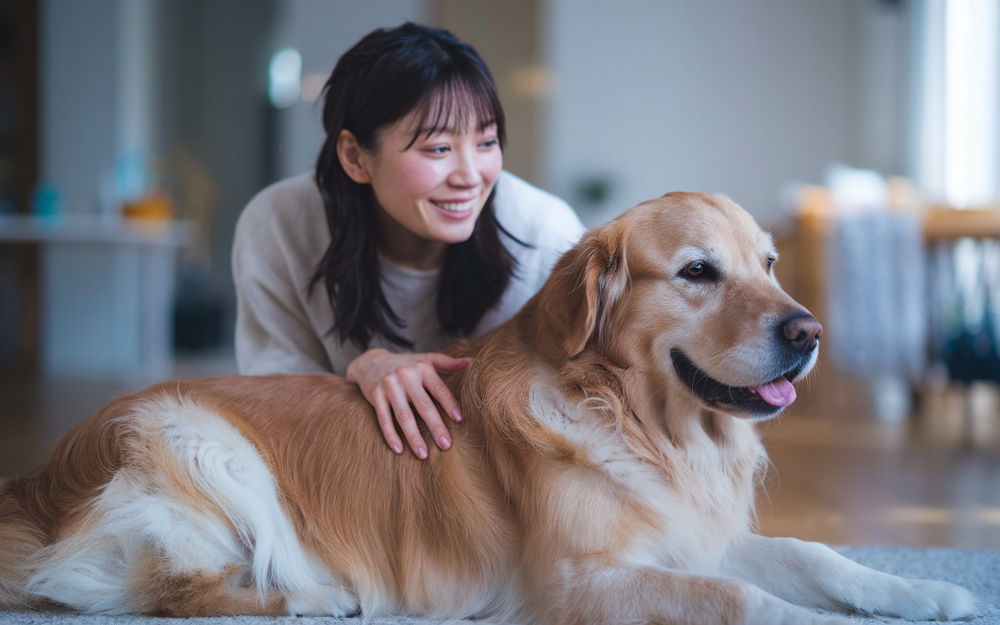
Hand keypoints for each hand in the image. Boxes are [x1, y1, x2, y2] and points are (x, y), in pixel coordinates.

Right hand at [346, 348, 469, 458]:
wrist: (371, 361)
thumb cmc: (406, 364)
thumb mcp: (426, 359)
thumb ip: (448, 363)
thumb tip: (472, 362)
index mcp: (422, 367)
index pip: (439, 389)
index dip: (449, 404)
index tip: (459, 420)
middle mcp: (405, 375)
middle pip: (423, 405)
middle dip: (435, 426)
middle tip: (446, 445)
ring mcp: (389, 386)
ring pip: (404, 415)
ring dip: (413, 437)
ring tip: (423, 454)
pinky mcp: (375, 395)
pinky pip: (384, 419)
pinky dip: (391, 435)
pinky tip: (399, 450)